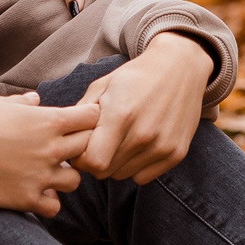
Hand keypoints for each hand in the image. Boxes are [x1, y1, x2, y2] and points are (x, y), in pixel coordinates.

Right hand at [0, 93, 100, 215]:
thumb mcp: (1, 104)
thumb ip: (24, 103)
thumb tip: (36, 100)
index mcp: (48, 121)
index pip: (92, 118)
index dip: (88, 120)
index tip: (76, 123)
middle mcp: (51, 148)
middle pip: (89, 147)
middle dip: (80, 146)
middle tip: (64, 148)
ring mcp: (41, 175)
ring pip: (75, 180)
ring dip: (66, 175)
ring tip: (48, 172)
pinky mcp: (28, 198)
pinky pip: (54, 206)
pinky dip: (49, 201)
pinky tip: (37, 192)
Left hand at [77, 34, 212, 183]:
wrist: (180, 67)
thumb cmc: (135, 76)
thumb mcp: (102, 86)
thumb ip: (80, 115)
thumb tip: (64, 140)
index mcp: (121, 115)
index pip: (93, 162)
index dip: (82, 158)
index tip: (82, 147)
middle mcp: (144, 134)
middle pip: (106, 172)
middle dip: (95, 161)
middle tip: (99, 143)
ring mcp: (162, 146)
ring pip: (123, 176)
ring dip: (115, 164)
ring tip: (119, 141)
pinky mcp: (176, 154)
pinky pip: (142, 177)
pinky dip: (134, 167)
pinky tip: (136, 146)